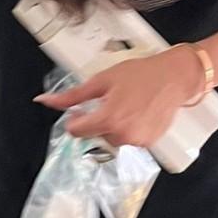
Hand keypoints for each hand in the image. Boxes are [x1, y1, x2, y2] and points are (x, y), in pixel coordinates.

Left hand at [33, 47, 206, 147]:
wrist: (174, 77)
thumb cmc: (139, 75)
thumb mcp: (100, 81)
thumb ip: (71, 96)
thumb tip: (43, 101)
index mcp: (108, 119)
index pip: (76, 131)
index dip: (76, 118)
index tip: (82, 108)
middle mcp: (123, 134)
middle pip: (94, 135)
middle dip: (96, 120)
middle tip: (109, 101)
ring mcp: (138, 141)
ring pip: (111, 138)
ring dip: (112, 125)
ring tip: (125, 105)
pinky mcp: (150, 143)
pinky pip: (128, 139)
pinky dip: (127, 129)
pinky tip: (135, 113)